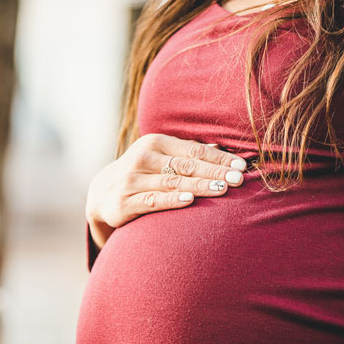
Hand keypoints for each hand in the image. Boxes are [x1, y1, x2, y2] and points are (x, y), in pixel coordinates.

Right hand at [85, 134, 247, 248]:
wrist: (101, 194)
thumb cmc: (142, 174)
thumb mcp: (160, 158)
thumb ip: (186, 153)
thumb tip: (221, 146)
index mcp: (156, 143)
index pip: (194, 149)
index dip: (219, 157)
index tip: (242, 165)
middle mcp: (143, 157)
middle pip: (186, 165)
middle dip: (215, 171)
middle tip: (239, 179)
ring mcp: (133, 179)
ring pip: (173, 182)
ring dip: (200, 185)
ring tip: (223, 189)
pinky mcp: (125, 201)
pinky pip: (153, 199)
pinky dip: (172, 199)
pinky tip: (190, 199)